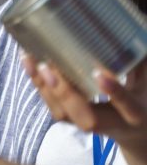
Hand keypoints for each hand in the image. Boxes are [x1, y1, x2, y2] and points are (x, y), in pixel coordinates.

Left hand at [22, 54, 146, 164]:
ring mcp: (87, 125)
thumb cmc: (141, 99)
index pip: (126, 105)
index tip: (100, 74)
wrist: (135, 132)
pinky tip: (30, 65)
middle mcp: (110, 124)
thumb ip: (139, 63)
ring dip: (43, 86)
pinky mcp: (71, 120)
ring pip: (62, 113)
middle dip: (63, 92)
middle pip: (84, 117)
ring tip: (30, 59)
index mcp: (134, 114)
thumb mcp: (145, 83)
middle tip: (48, 66)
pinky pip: (52, 106)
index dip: (114, 92)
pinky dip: (39, 85)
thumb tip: (133, 32)